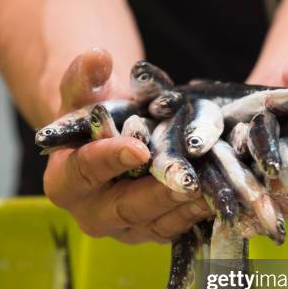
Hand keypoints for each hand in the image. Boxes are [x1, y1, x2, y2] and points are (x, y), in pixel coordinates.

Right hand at [43, 49, 208, 243]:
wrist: (115, 141)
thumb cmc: (98, 116)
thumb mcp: (87, 95)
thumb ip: (87, 78)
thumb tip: (97, 56)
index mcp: (65, 183)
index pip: (85, 172)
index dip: (111, 160)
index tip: (139, 148)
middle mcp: (93, 215)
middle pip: (127, 208)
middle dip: (161, 193)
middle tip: (190, 180)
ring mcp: (127, 230)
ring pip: (159, 224)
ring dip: (189, 207)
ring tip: (215, 186)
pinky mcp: (155, 232)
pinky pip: (180, 229)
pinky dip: (201, 213)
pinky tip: (223, 194)